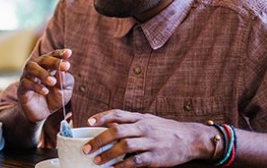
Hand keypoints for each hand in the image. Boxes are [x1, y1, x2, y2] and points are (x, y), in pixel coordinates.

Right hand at [17, 49, 73, 121]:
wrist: (41, 114)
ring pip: (31, 67)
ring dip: (43, 73)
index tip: (68, 53)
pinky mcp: (22, 88)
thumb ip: (65, 81)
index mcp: (49, 67)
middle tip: (64, 66)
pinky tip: (45, 91)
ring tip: (52, 81)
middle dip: (54, 61)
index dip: (60, 53)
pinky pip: (26, 83)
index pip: (53, 56)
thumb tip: (62, 72)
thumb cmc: (53, 99)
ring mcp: (28, 77)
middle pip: (43, 59)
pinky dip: (36, 86)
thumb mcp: (65, 91)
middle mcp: (37, 68)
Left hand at [84, 109, 208, 166]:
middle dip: (99, 139)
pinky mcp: (156, 157)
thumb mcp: (149, 120)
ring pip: (125, 146)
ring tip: (97, 161)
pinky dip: (124, 165)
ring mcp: (150, 142)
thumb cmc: (165, 130)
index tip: (89, 123)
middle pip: (117, 130)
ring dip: (108, 154)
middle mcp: (144, 128)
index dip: (102, 117)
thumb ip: (131, 122)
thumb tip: (108, 124)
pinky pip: (137, 161)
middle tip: (86, 149)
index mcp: (140, 118)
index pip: (117, 114)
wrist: (191, 139)